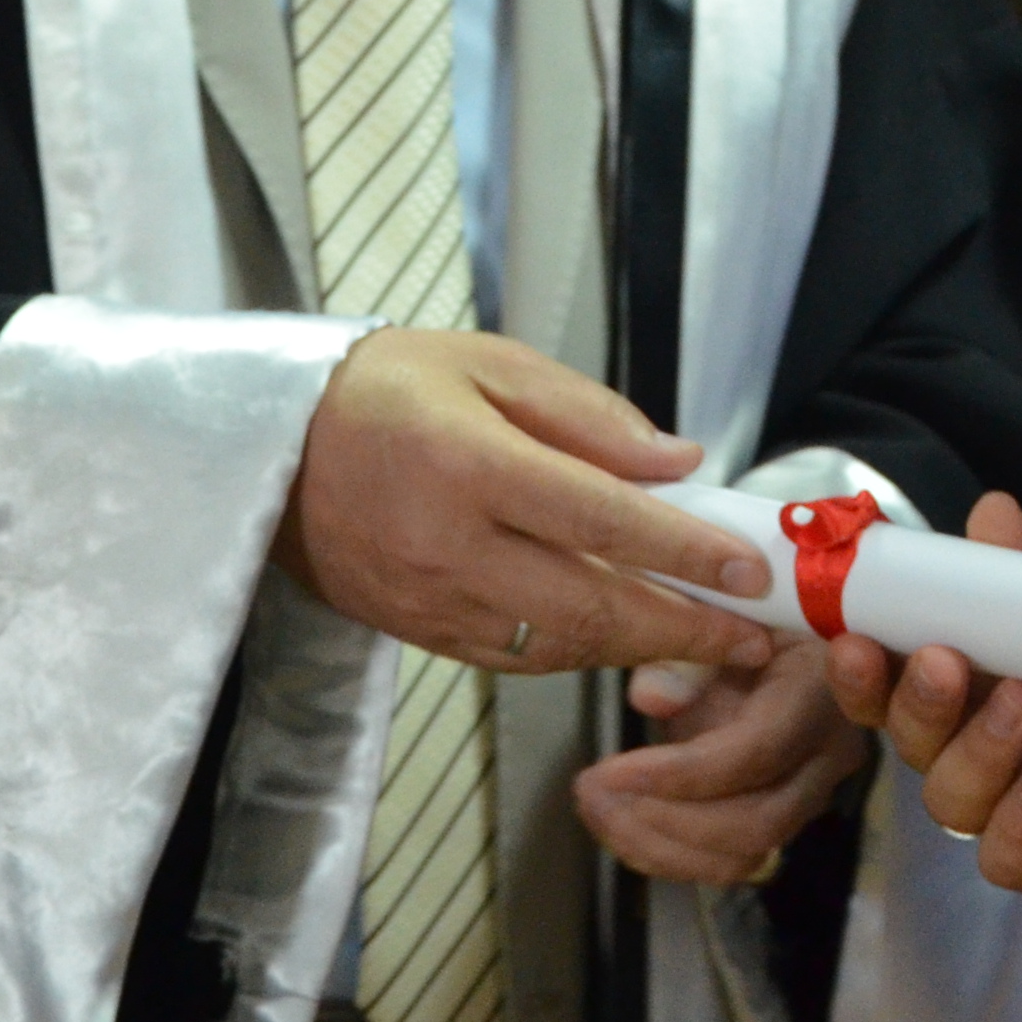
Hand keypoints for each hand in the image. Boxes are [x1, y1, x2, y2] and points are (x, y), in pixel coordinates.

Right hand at [272, 328, 773, 675]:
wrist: (267, 445)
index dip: (683, 551)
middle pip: (588, 605)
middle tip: (753, 637)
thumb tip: (678, 464)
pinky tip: (624, 641)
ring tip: (708, 648)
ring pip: (555, 646)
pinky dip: (578, 654)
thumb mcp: (489, 364)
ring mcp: (426, 599)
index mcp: (468, 463)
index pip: (601, 519)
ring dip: (639, 653)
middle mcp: (446, 544)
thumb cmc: (386, 388)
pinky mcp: (414, 631)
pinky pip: (513, 658)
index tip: (747, 570)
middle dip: (683, 630)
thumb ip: (589, 416)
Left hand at [577, 644, 870, 884]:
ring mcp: (810, 796)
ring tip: (595, 807)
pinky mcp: (780, 821)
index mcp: (819, 693)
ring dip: (656, 845)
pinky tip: (616, 821)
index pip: (754, 753)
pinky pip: (726, 863)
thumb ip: (686, 653)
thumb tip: (651, 697)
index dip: (678, 774)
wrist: (781, 640)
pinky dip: (664, 854)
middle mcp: (829, 756)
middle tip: (592, 789)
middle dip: (662, 819)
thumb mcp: (717, 616)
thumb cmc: (749, 621)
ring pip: (739, 858)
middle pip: (754, 824)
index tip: (607, 770)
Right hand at [823, 496, 1021, 895]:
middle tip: (947, 663)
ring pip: (950, 800)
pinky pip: (1005, 858)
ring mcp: (1014, 799)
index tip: (856, 641)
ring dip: (974, 753)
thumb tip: (992, 515)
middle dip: (917, 704)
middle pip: (909, 743)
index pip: (886, 684)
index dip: (859, 673)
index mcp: (970, 679)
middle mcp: (978, 741)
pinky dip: (1016, 823)